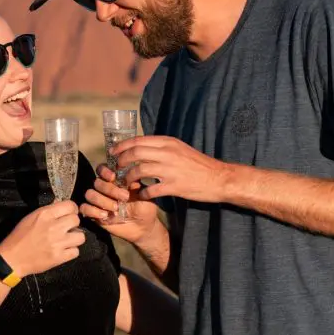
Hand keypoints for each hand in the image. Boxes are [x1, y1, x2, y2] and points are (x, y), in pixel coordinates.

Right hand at [0, 201, 84, 277]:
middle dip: (73, 224)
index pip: (70, 205)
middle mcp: (54, 227)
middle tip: (66, 228)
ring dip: (75, 238)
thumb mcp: (31, 217)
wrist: (12, 258)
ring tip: (67, 240)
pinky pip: (76, 252)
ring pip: (81, 236)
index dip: (71, 209)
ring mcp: (58, 243)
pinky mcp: (59, 257)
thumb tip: (60, 204)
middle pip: (76, 220)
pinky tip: (63, 250)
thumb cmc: (20, 236)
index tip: (68, 214)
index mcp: (45, 214)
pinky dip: (71, 251)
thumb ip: (48, 210)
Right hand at [81, 164, 161, 244]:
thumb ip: (136, 184)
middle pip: (96, 182)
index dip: (104, 171)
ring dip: (102, 200)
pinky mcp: (94, 214)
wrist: (143, 228)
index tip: (113, 177)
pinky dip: (93, 211)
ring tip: (115, 208)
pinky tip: (105, 215)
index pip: (102, 169)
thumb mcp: (144, 194)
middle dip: (109, 189)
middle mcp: (105, 189)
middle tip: (124, 197)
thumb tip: (127, 175)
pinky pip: (84, 208)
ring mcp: (99, 202)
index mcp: (116, 181)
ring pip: (89, 194)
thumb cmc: (145, 208)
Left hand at [113, 135, 227, 201]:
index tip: (113, 152)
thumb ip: (163, 147)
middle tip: (116, 168)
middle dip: (121, 161)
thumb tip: (143, 147)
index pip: (138, 140)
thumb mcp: (180, 149)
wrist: (219, 178)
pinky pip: (150, 189)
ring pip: (139, 171)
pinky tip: (141, 194)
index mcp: (169, 142)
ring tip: (125, 182)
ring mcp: (171, 170)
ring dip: (128, 177)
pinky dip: (142, 192)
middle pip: (135, 153)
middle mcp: (168, 153)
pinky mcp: (175, 186)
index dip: (122, 146)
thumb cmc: (199, 164)